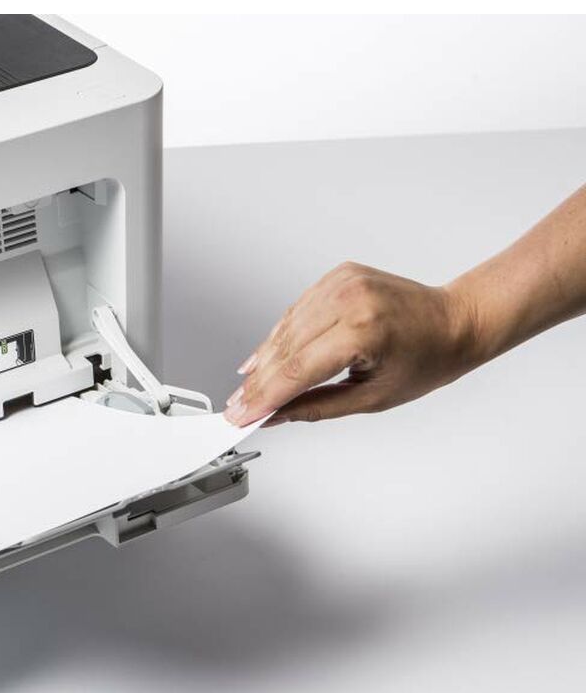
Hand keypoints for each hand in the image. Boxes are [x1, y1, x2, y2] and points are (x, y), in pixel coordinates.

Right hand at [224, 262, 480, 426]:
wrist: (457, 321)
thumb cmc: (427, 360)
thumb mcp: (372, 398)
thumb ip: (316, 407)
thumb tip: (275, 416)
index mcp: (363, 332)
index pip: (297, 370)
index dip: (263, 397)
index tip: (241, 416)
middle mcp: (349, 300)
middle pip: (285, 349)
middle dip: (258, 383)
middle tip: (236, 407)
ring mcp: (342, 283)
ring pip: (286, 328)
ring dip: (263, 360)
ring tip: (246, 387)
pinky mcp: (338, 276)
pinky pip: (298, 310)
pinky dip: (280, 335)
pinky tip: (264, 356)